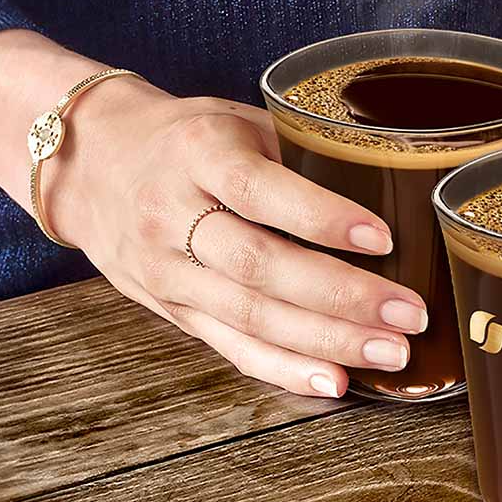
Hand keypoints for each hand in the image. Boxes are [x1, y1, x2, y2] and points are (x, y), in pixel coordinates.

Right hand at [50, 76, 426, 396]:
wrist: (93, 165)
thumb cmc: (188, 138)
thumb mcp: (237, 119)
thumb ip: (299, 151)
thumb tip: (393, 182)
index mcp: (197, 153)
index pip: (259, 191)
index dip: (322, 217)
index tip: (383, 238)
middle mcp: (173, 215)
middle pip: (259, 267)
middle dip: (342, 298)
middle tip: (408, 316)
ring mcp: (167, 271)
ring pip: (249, 317)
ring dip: (326, 342)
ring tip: (389, 353)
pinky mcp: (171, 310)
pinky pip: (231, 347)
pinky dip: (285, 369)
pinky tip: (334, 381)